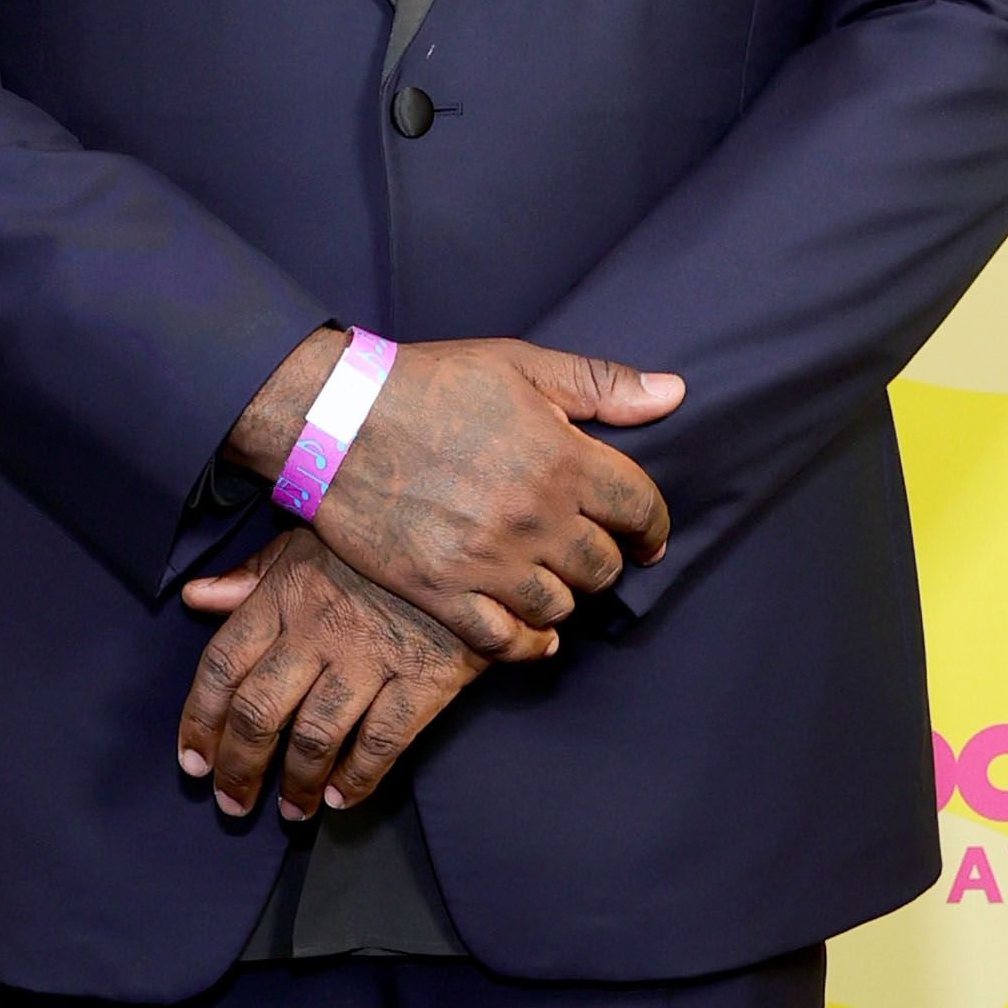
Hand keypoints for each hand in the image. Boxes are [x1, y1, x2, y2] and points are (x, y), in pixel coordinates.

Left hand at [175, 523, 524, 824]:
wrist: (468, 530)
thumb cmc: (380, 538)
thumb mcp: (309, 539)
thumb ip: (252, 576)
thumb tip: (196, 598)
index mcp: (284, 596)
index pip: (221, 667)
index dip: (199, 721)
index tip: (191, 760)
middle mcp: (318, 630)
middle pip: (258, 712)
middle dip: (238, 768)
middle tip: (231, 803)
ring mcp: (372, 656)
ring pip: (315, 735)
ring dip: (296, 783)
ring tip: (292, 811)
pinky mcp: (425, 675)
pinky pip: (383, 739)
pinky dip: (359, 777)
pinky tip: (343, 798)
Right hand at [219, 331, 684, 654]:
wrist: (334, 418)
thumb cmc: (428, 383)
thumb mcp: (519, 363)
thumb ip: (601, 383)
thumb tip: (673, 394)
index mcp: (561, 458)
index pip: (640, 509)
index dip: (653, 529)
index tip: (647, 538)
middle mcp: (533, 517)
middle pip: (603, 567)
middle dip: (605, 562)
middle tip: (588, 555)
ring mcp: (487, 560)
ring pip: (559, 607)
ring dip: (564, 599)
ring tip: (553, 584)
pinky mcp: (442, 591)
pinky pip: (503, 640)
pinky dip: (527, 644)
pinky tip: (533, 636)